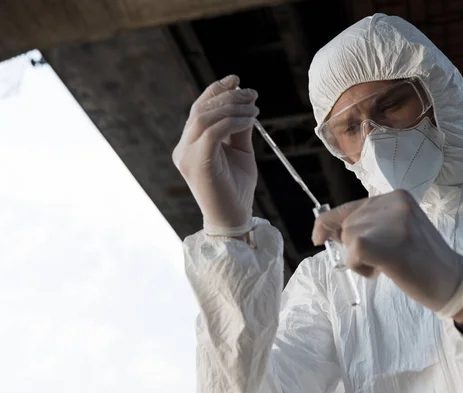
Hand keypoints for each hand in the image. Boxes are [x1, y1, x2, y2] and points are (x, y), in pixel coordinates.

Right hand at [173, 75, 258, 235]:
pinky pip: (213, 131)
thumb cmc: (236, 188)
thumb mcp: (240, 152)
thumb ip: (238, 129)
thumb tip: (247, 103)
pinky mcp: (197, 162)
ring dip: (232, 107)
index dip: (216, 90)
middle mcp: (183, 148)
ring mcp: (186, 155)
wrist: (234, 218)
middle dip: (228, 96)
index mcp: (190, 145)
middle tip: (252, 94)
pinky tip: (249, 121)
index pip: (199, 109)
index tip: (237, 80)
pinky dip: (232, 121)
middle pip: (201, 109)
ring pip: (204, 117)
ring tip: (254, 108)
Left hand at [312, 189, 462, 319]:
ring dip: (359, 260)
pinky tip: (379, 271)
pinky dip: (359, 266)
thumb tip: (328, 230)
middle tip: (380, 261)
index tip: (319, 237)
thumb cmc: (422, 259)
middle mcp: (393, 202)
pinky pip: (353, 252)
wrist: (450, 281)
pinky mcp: (387, 244)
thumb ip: (369, 224)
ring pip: (349, 239)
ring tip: (387, 265)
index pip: (352, 206)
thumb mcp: (398, 230)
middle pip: (348, 224)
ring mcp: (391, 222)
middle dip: (353, 246)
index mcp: (397, 196)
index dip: (330, 222)